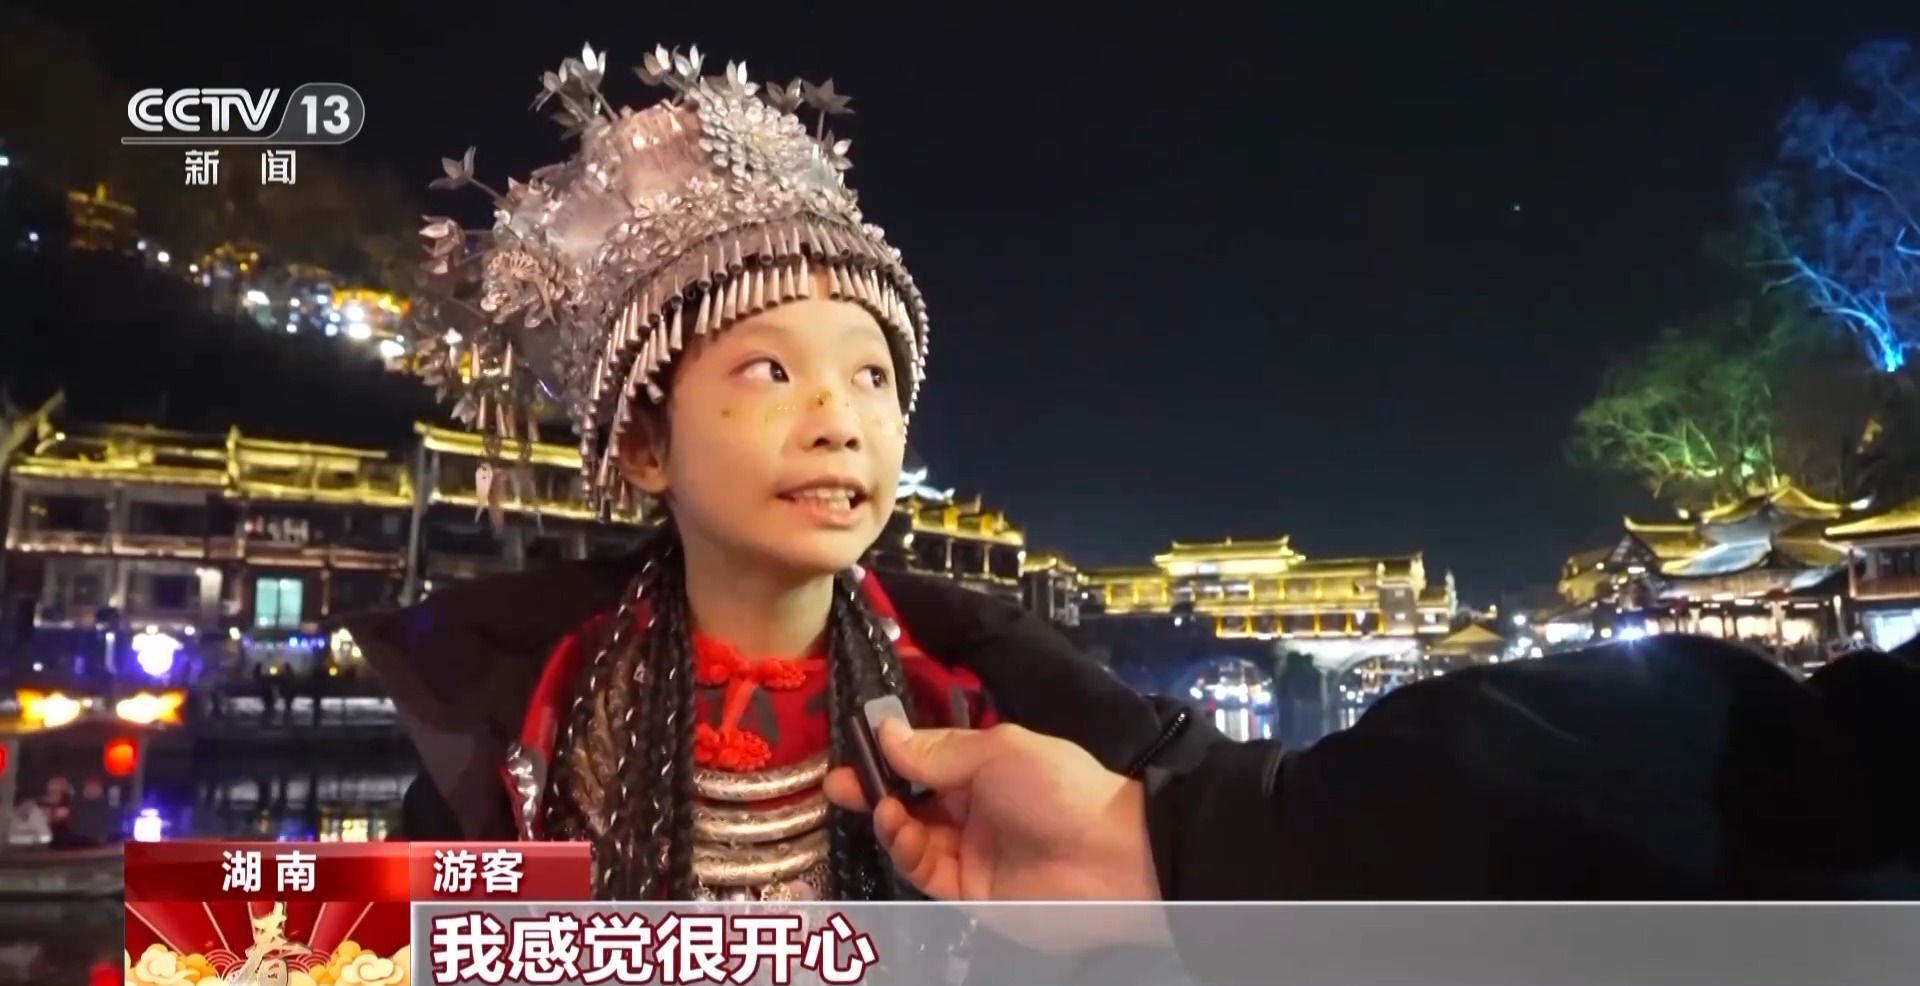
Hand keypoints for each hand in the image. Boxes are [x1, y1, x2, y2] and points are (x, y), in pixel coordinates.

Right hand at [823, 720, 1160, 902]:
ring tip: (880, 805)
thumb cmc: (1057, 788)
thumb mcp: (997, 752)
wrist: (1108, 860)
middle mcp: (975, 808)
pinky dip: (905, 849)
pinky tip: (898, 828)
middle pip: (913, 798)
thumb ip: (937, 750)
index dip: (891, 754)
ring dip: (890, 819)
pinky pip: (924, 871)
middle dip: (876, 789)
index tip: (854, 745)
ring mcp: (971, 851)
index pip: (927, 759)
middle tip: (837, 782)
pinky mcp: (968, 891)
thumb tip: (885, 730)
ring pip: (913, 836)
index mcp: (987, 767)